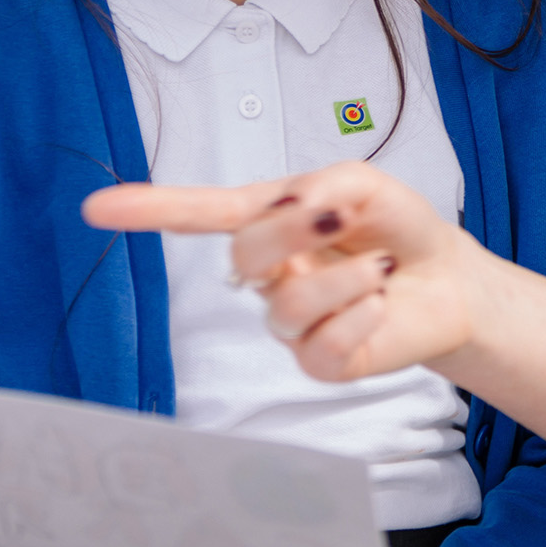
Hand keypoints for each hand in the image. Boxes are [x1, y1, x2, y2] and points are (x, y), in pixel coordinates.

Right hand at [84, 161, 483, 381]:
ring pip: (288, 303)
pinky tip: (379, 304)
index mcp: (270, 222)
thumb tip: (289, 208)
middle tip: (341, 217)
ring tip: (381, 267)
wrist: (449, 278)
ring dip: (347, 278)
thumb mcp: (365, 184)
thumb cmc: (397, 227)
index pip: (200, 216)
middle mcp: (270, 274)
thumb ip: (322, 184)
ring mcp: (290, 322)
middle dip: (293, 229)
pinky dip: (361, 315)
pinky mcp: (318, 362)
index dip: (149, 211)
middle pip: (244, 255)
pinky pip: (322, 345)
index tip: (96, 208)